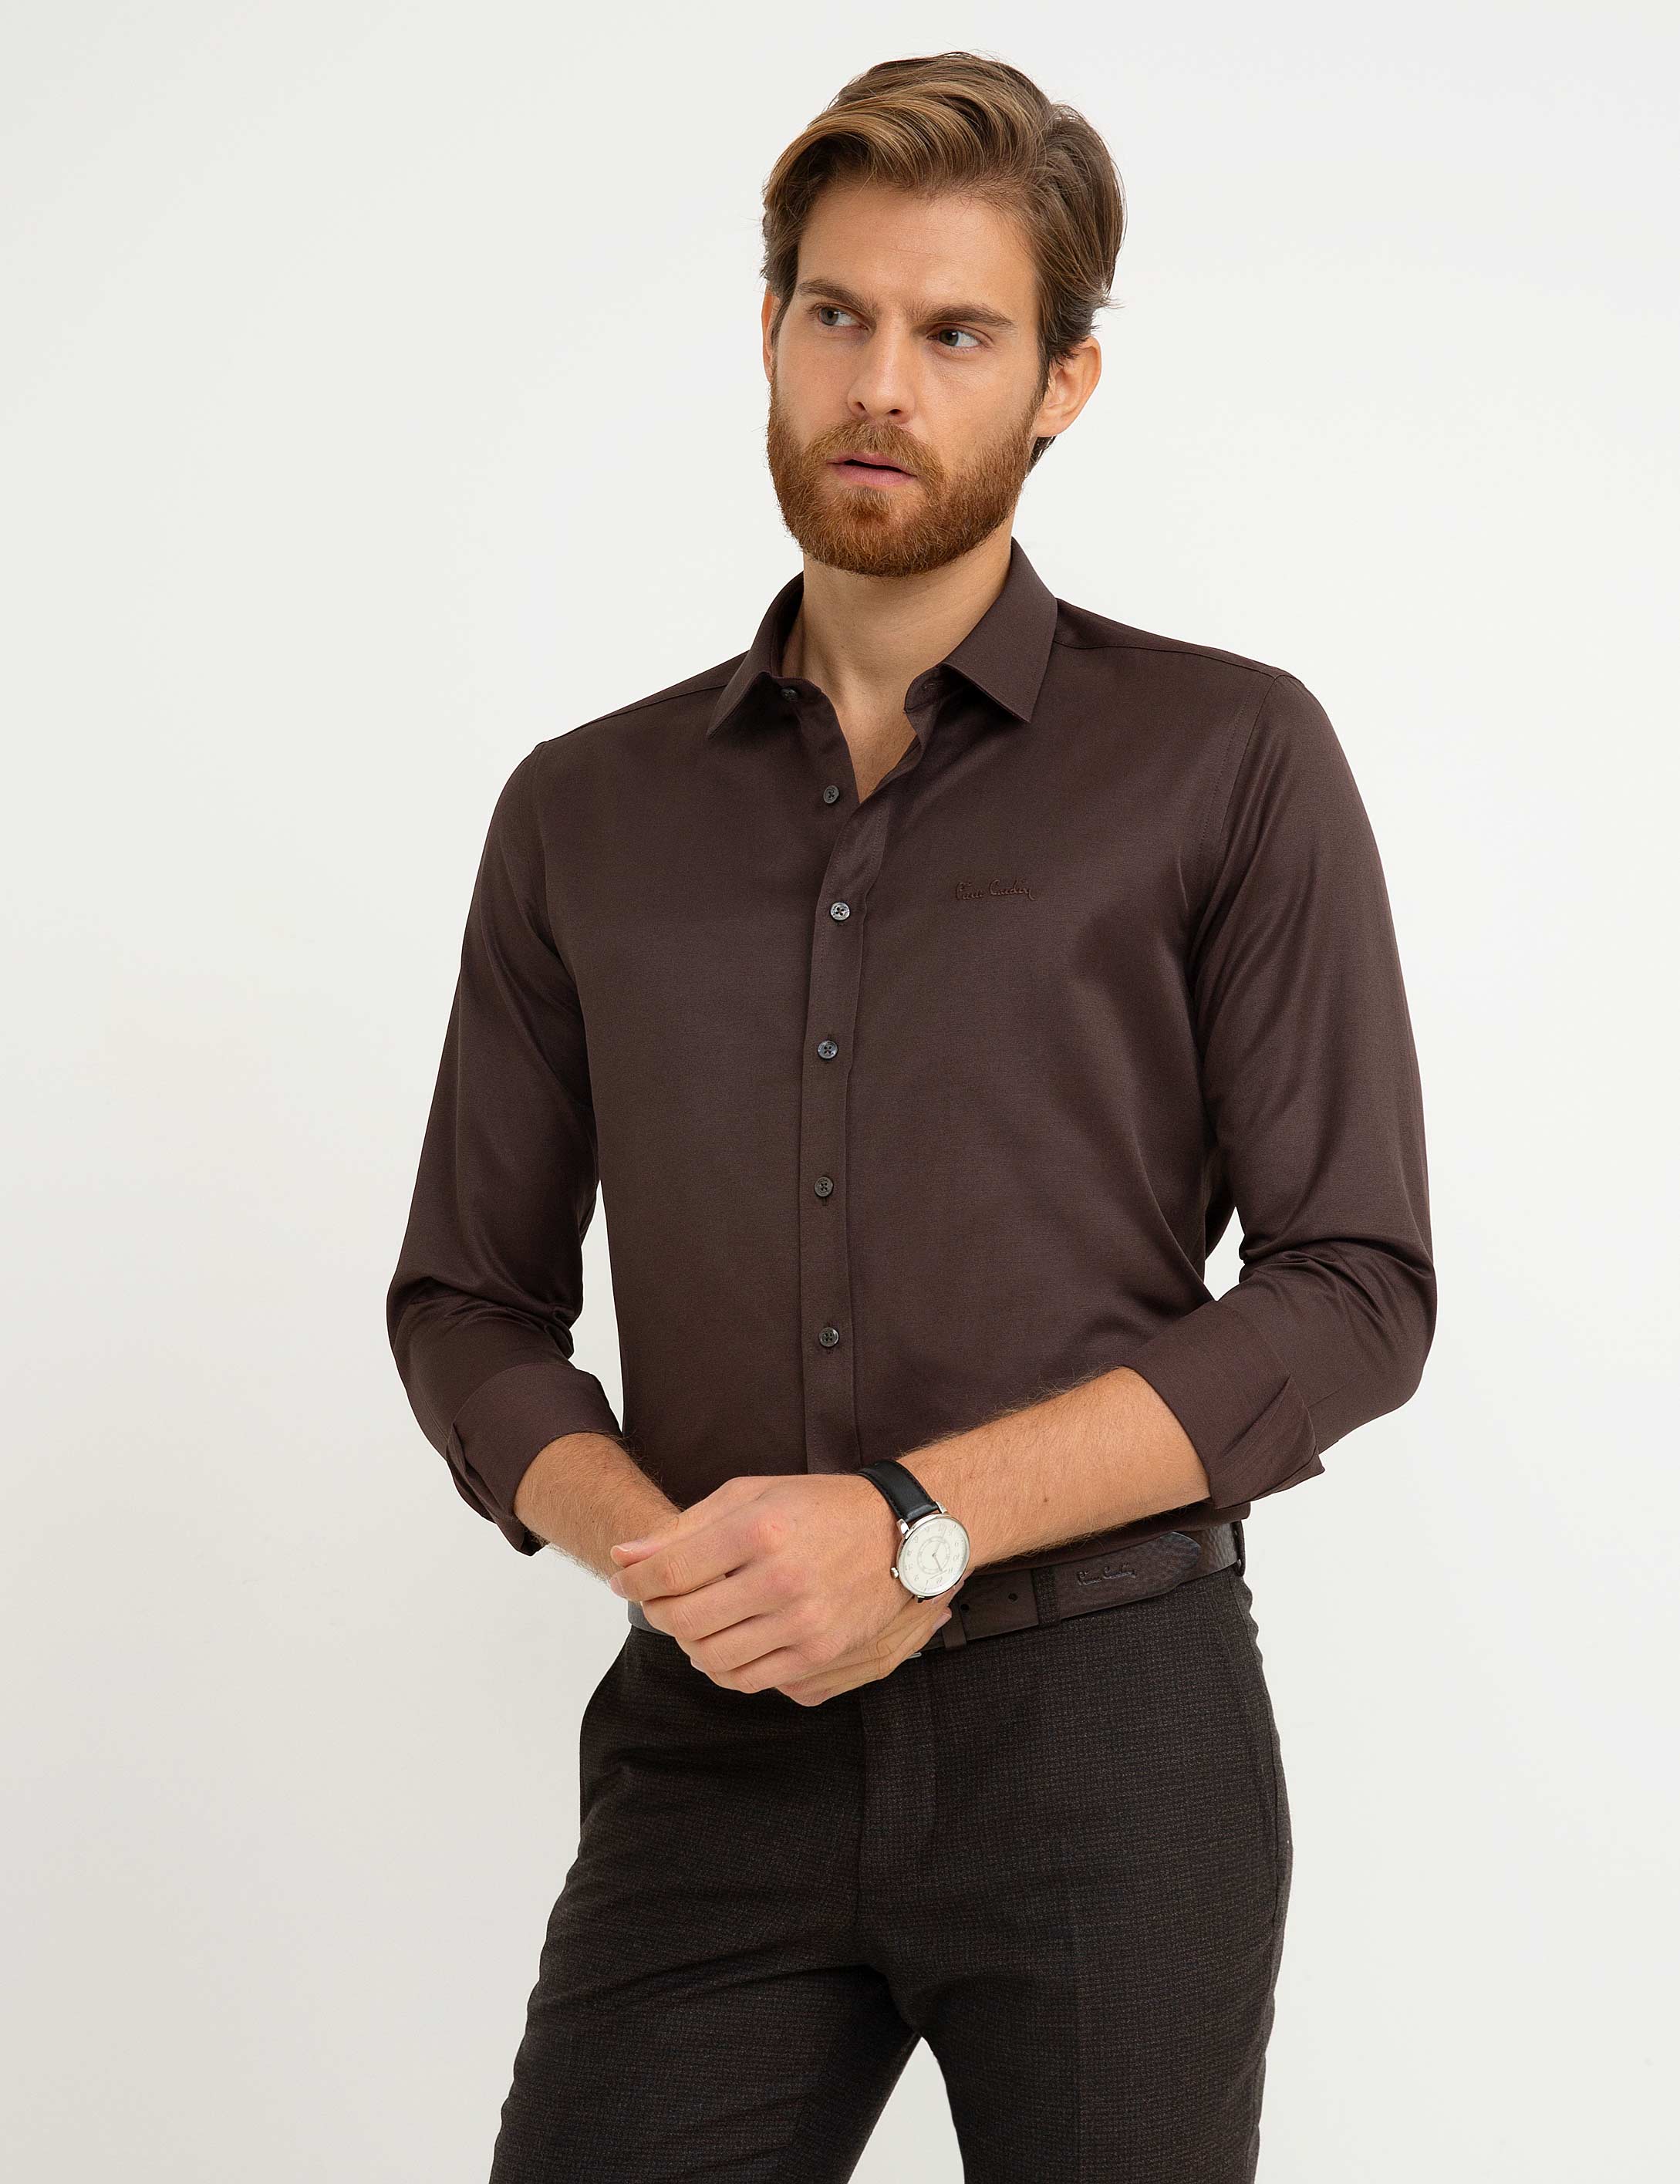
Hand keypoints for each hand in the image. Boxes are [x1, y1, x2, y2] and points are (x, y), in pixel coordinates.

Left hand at [606, 1472, 956, 1701]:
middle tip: (657, 1600)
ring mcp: (803, 1623)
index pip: (670, 1571)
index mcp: (760, 1529)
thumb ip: (686, 1527)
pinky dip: (721, 1668)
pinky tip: (723, 1642)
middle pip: (684, 1619)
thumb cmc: (819, 1507)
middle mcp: (781, 1579)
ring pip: (710, 1657)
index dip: (634, 1581)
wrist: (900, 1533)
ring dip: (687, 1642)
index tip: (625, 1580)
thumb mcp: (751, 1495)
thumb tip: (625, 1557)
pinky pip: (747, 1680)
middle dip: (657, 1611)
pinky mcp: (819, 1654)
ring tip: (692, 1620)